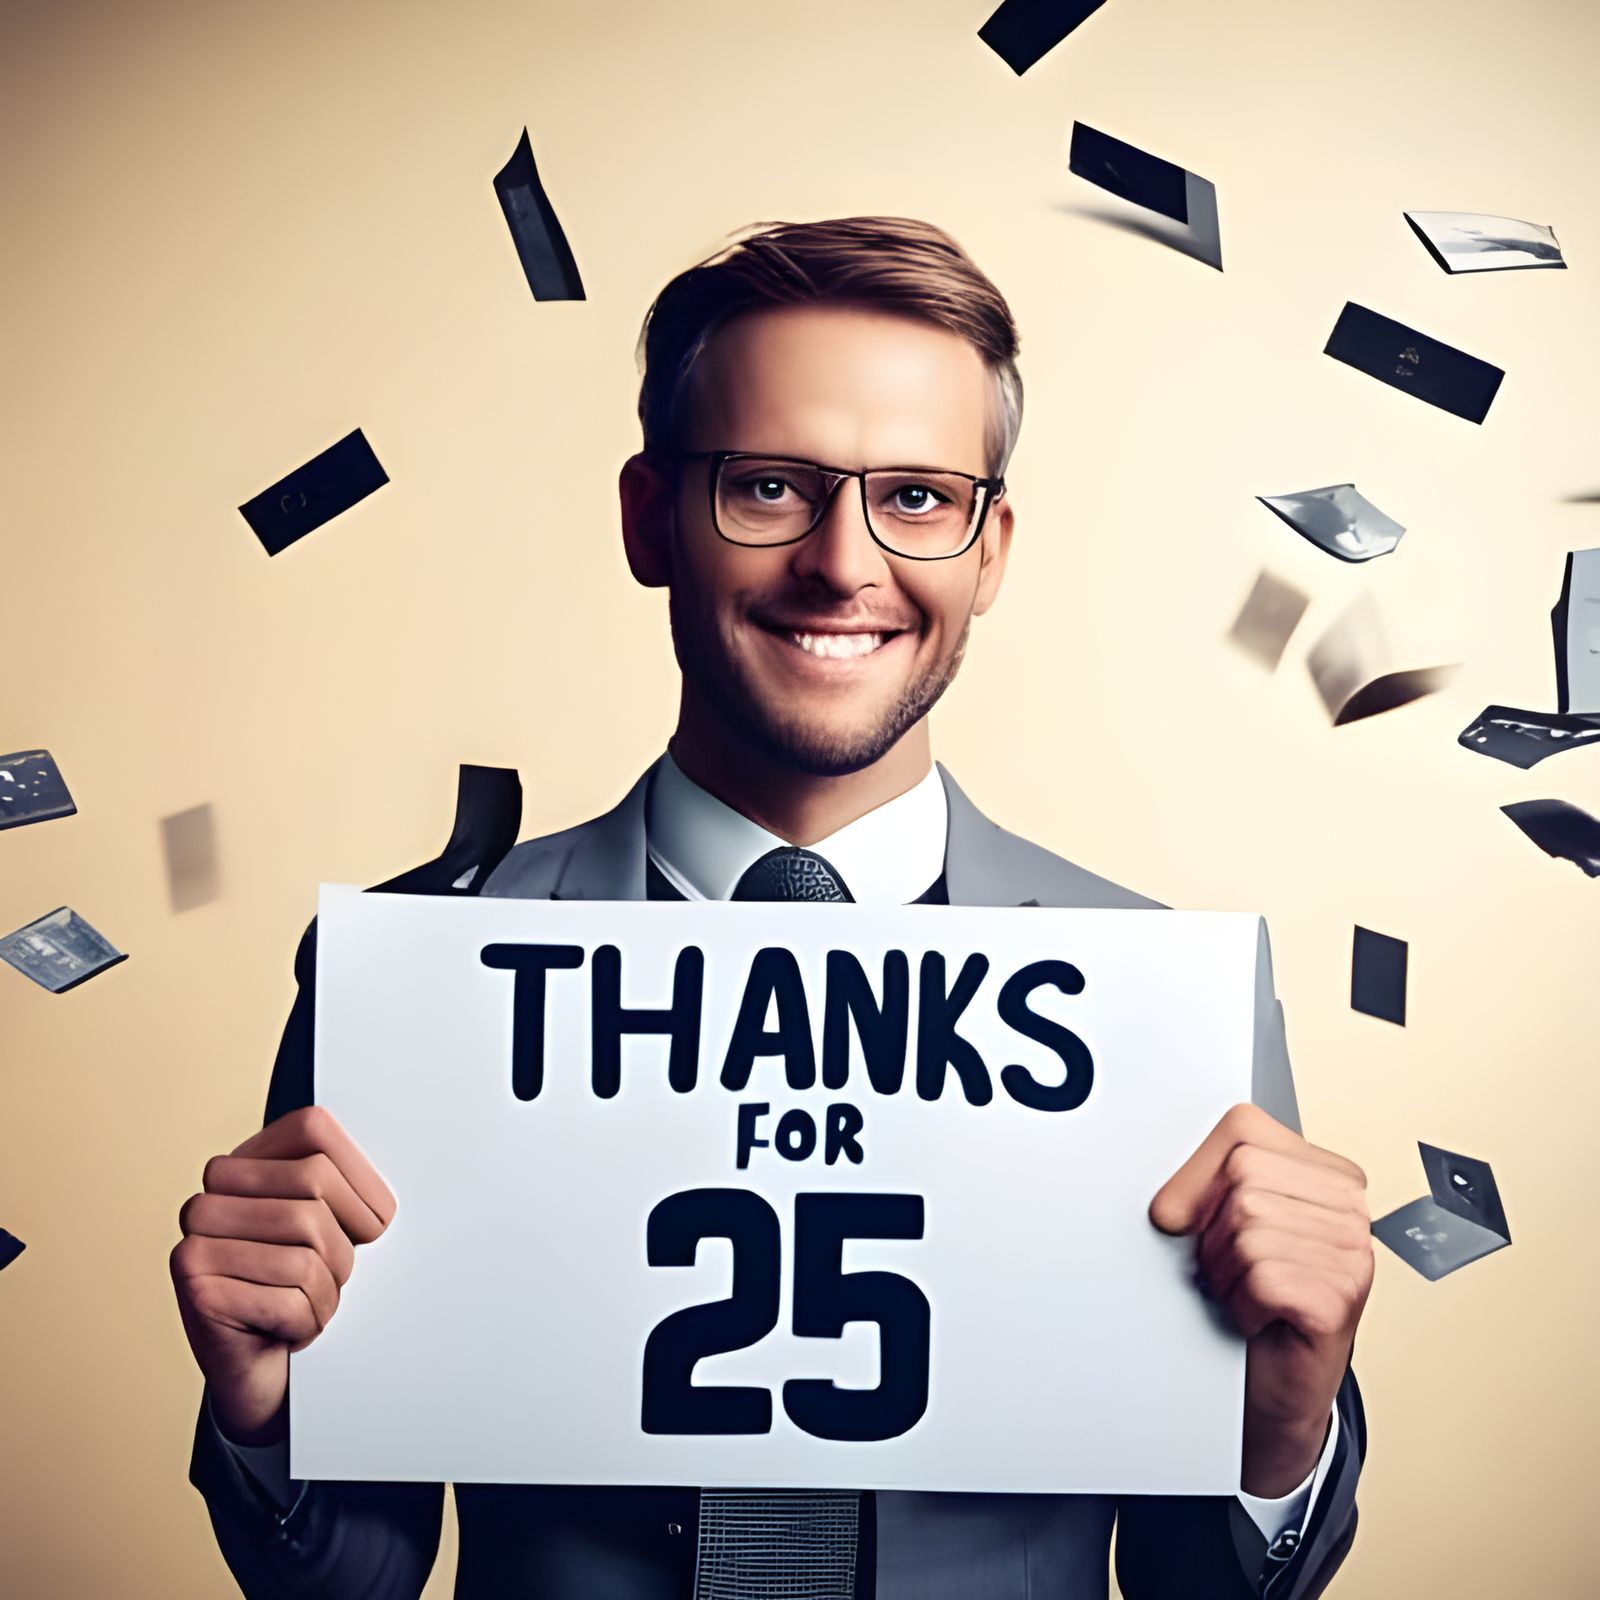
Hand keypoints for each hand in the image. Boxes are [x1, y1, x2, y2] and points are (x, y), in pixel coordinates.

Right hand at [170, 1105, 395, 1445]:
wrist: (259, 1374)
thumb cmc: (295, 1291)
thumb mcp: (328, 1226)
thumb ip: (344, 1183)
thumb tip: (398, 1165)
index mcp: (242, 1165)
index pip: (314, 1130)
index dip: (358, 1177)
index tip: (368, 1223)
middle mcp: (209, 1196)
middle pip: (315, 1185)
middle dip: (344, 1244)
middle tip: (329, 1278)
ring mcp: (195, 1240)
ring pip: (308, 1246)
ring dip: (328, 1292)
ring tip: (306, 1306)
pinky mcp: (197, 1288)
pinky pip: (291, 1298)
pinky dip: (308, 1322)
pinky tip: (285, 1331)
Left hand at [1149, 1103, 1371, 1495]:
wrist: (1274, 1384)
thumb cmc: (1254, 1297)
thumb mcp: (1227, 1223)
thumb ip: (1207, 1183)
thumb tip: (1169, 1204)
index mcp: (1326, 1172)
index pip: (1241, 1130)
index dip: (1196, 1173)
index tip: (1194, 1213)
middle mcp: (1349, 1207)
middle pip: (1242, 1177)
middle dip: (1213, 1228)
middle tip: (1232, 1265)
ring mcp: (1352, 1252)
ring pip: (1248, 1227)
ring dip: (1226, 1270)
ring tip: (1246, 1290)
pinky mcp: (1341, 1298)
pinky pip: (1261, 1277)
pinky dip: (1241, 1302)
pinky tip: (1258, 1315)